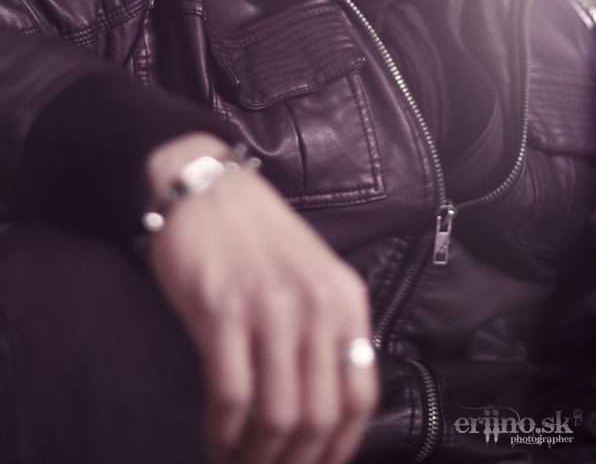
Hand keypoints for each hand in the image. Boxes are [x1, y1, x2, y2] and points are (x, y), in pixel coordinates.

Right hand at [145, 133, 379, 463]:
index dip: (340, 449)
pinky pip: (232, 395)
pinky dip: (225, 434)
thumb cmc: (257, 235)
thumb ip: (327, 328)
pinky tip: (219, 441)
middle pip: (319, 415)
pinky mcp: (221, 310)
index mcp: (344, 298)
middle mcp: (314, 304)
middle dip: (297, 462)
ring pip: (277, 414)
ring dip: (259, 457)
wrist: (207, 187)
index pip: (360, 395)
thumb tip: (326, 409)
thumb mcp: (312, 273)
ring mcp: (268, 307)